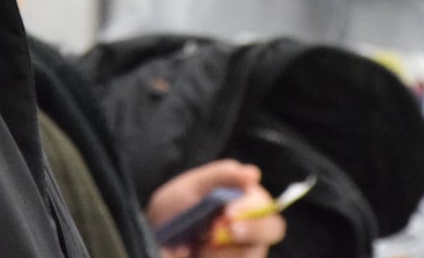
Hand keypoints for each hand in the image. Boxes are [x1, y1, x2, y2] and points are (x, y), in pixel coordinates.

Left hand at [147, 159, 286, 257]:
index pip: (264, 205)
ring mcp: (241, 252)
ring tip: (202, 248)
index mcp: (241, 203)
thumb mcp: (189, 188)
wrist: (152, 244)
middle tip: (228, 230)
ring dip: (228, 250)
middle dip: (253, 229)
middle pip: (272, 229)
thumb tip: (254, 173)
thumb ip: (220, 176)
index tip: (228, 212)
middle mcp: (247, 229)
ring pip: (254, 252)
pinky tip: (203, 256)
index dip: (251, 207)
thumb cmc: (170, 214)